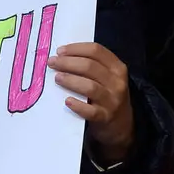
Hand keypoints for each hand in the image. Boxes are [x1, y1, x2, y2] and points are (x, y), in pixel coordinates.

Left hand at [48, 43, 134, 162]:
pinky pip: (90, 111)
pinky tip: (67, 101)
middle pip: (90, 66)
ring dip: (71, 80)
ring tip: (57, 78)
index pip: (96, 51)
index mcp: (117, 68)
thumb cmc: (106, 95)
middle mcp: (117, 82)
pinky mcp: (105, 117)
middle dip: (68, 62)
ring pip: (90, 86)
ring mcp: (112, 100)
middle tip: (52, 63)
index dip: (76, 49)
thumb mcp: (106, 78)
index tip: (60, 51)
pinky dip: (77, 105)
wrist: (120, 125)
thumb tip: (61, 55)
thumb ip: (91, 66)